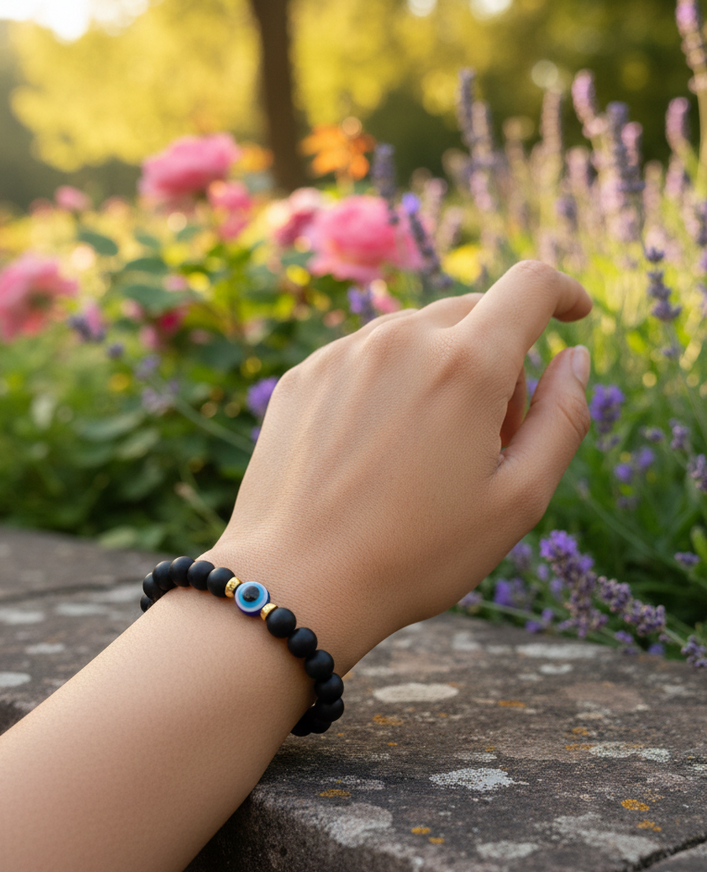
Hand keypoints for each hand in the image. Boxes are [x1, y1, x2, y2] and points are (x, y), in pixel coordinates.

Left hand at [205, 261, 591, 671]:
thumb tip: (575, 358)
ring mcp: (342, 354)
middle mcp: (400, 339)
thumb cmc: (416, 555)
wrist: (296, 585)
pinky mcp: (302, 376)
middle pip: (473, 313)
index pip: (530, 286)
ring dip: (440, 370)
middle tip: (488, 439)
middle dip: (499, 358)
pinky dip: (388, 384)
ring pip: (416, 335)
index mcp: (464, 365)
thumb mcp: (517, 501)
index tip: (574, 314)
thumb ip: (562, 418)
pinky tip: (374, 453)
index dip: (563, 292)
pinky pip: (364, 358)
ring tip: (425, 455)